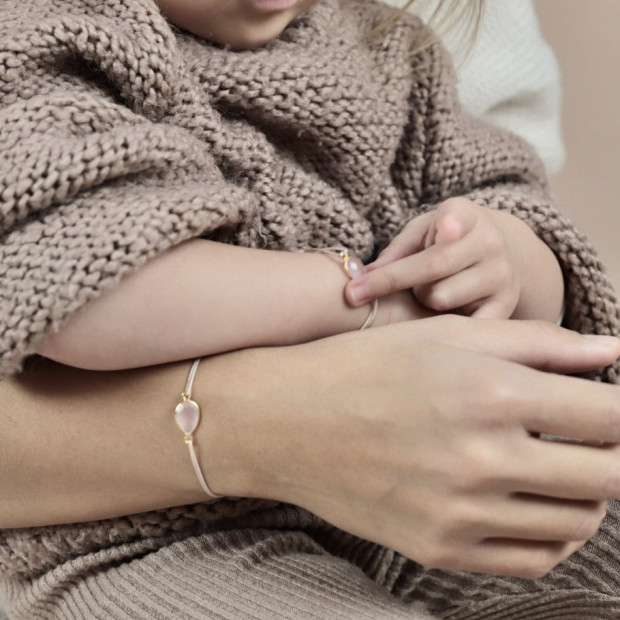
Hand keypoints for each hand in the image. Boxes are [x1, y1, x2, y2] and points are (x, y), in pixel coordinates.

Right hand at [205, 317, 619, 576]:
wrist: (285, 421)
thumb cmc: (364, 366)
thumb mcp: (446, 335)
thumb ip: (539, 342)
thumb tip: (612, 352)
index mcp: (489, 393)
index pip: (611, 417)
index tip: (611, 407)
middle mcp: (482, 460)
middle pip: (607, 476)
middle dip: (613, 453)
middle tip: (594, 437)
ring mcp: (460, 513)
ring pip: (576, 522)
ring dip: (587, 494)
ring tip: (561, 467)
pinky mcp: (438, 548)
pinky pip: (530, 560)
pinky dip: (553, 535)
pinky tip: (535, 506)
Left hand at [345, 198, 563, 321]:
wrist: (499, 254)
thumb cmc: (443, 243)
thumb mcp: (420, 233)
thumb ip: (396, 251)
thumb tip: (358, 277)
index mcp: (468, 216)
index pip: (454, 220)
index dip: (452, 224)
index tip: (447, 229)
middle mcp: (491, 243)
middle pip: (433, 269)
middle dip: (393, 281)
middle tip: (362, 291)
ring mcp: (503, 277)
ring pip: (440, 299)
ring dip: (422, 299)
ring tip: (427, 290)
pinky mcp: (505, 308)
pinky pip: (461, 327)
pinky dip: (441, 325)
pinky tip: (435, 317)